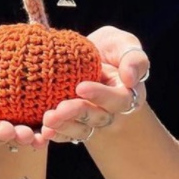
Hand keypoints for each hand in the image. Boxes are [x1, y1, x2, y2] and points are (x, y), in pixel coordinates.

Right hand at [0, 41, 48, 150]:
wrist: (20, 49)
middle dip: (0, 134)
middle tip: (10, 130)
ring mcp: (11, 124)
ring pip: (13, 138)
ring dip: (20, 138)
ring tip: (29, 135)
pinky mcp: (32, 122)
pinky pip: (35, 134)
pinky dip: (39, 138)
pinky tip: (45, 136)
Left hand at [40, 26, 149, 143]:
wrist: (86, 56)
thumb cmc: (110, 49)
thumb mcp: (123, 43)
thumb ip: (134, 58)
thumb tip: (131, 79)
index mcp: (127, 93)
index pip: (118, 100)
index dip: (100, 95)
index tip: (80, 87)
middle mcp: (111, 111)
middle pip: (98, 118)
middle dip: (78, 113)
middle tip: (59, 109)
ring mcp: (93, 120)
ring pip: (82, 129)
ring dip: (65, 126)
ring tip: (48, 120)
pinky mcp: (75, 124)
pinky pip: (68, 134)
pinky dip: (57, 134)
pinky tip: (44, 131)